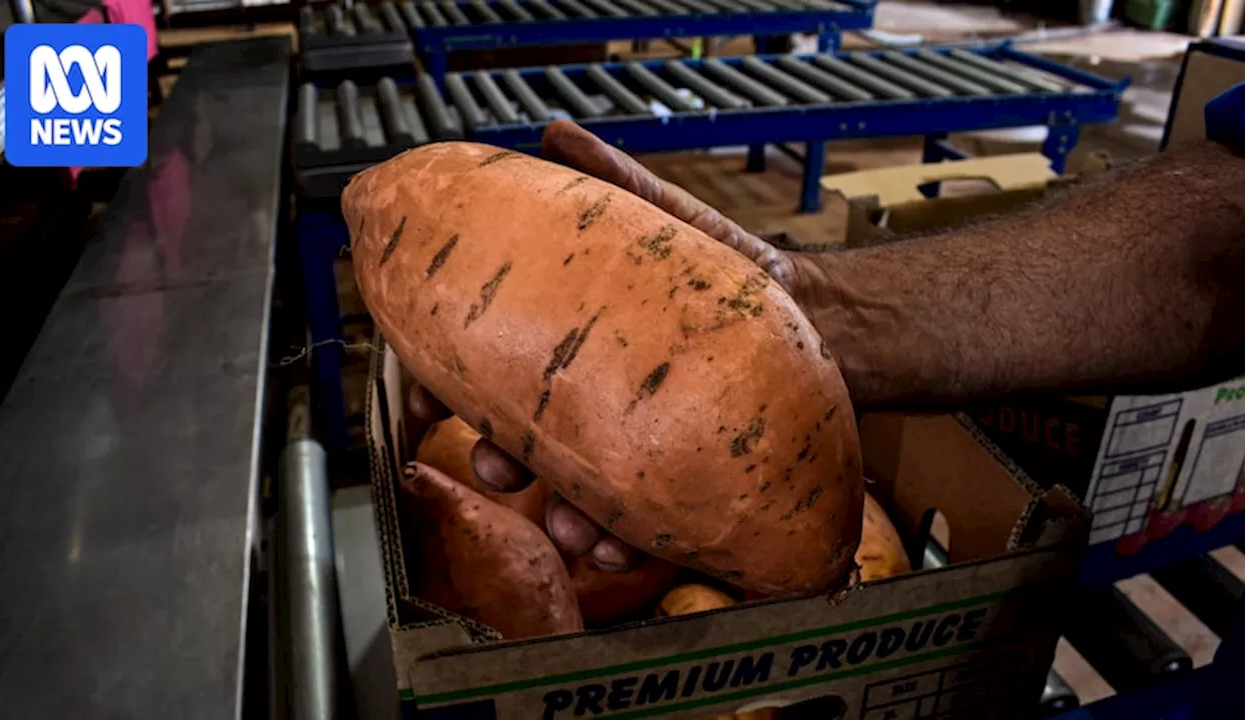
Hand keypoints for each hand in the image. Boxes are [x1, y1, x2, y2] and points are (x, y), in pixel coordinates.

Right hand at [408, 120, 829, 569]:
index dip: (445, 383)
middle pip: (520, 442)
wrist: (818, 322)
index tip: (425, 394)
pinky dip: (621, 542)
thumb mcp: (668, 223)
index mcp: (566, 344)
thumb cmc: (728, 274)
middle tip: (498, 464)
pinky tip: (620, 544)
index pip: (487, 367)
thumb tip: (553, 133)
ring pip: (572, 496)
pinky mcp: (674, 485)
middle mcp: (589, 401)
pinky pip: (636, 528)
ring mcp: (629, 449)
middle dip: (498, 461)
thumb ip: (611, 182)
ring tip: (573, 527)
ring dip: (560, 517)